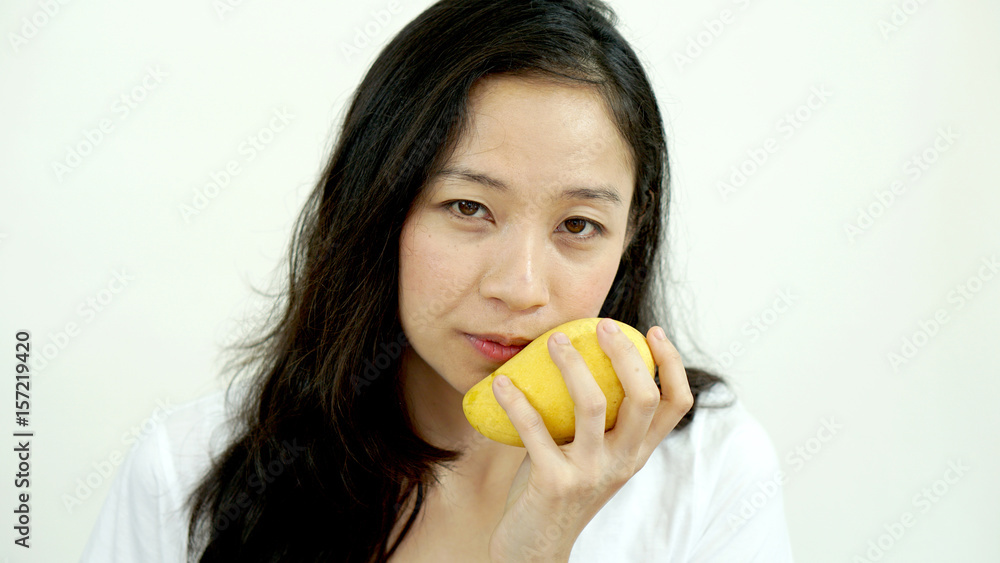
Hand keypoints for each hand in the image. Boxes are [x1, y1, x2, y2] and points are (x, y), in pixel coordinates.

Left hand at [487, 317, 694, 561]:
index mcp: (636, 452)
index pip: (675, 405)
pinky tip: (501, 382)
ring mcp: (591, 473)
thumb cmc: (559, 489)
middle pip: (643, 399)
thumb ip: (597, 419)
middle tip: (602, 326)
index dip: (671, 365)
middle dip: (626, 355)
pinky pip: (534, 430)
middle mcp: (623, 462)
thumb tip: (578, 353)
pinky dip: (515, 401)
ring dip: (572, 365)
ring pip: (594, 406)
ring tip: (553, 340)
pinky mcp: (554, 482)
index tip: (652, 331)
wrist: (534, 548)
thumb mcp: (591, 455)